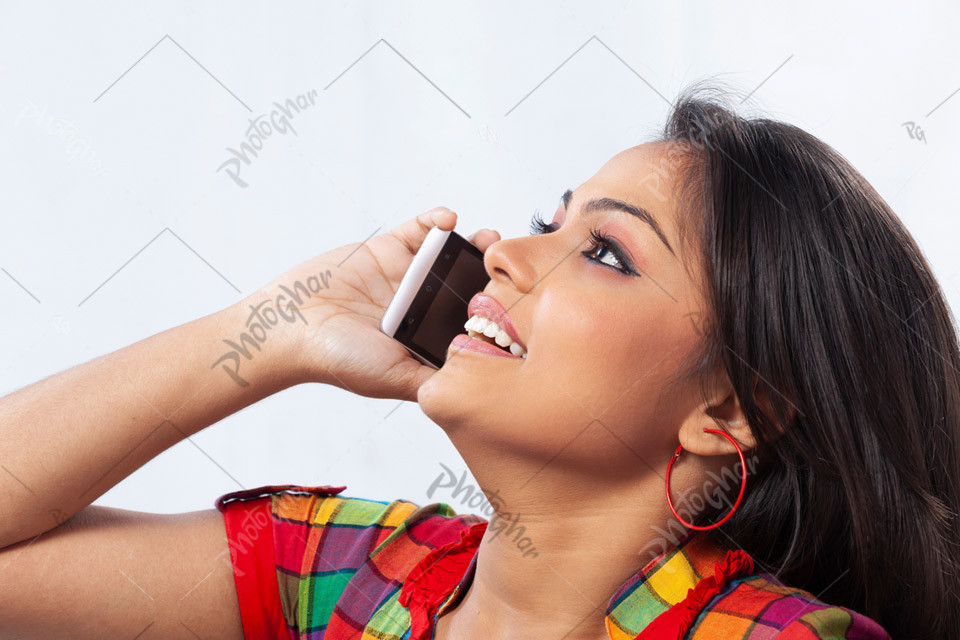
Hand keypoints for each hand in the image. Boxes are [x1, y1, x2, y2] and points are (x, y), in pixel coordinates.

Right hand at [237, 208, 499, 400]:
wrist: (288, 326)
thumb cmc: (338, 359)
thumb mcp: (394, 379)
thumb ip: (432, 383)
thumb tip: (479, 395)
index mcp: (426, 336)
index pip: (470, 320)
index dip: (495, 309)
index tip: (517, 300)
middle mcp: (421, 305)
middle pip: (466, 282)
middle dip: (489, 271)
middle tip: (508, 263)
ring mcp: (405, 275)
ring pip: (449, 254)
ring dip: (471, 242)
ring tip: (488, 236)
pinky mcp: (386, 249)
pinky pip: (418, 230)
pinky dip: (435, 221)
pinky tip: (447, 220)